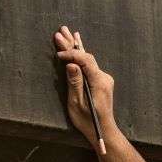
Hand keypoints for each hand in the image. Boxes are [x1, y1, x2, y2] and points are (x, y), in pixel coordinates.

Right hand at [53, 25, 115, 150]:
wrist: (103, 130)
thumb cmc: (88, 121)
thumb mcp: (77, 104)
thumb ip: (75, 83)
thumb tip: (71, 65)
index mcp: (99, 82)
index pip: (85, 61)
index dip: (71, 55)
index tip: (58, 55)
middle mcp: (103, 77)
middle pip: (86, 56)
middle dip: (72, 44)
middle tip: (60, 31)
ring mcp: (103, 78)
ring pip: (88, 59)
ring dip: (75, 46)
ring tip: (66, 32)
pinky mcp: (100, 80)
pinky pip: (89, 64)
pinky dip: (80, 55)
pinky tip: (78, 43)